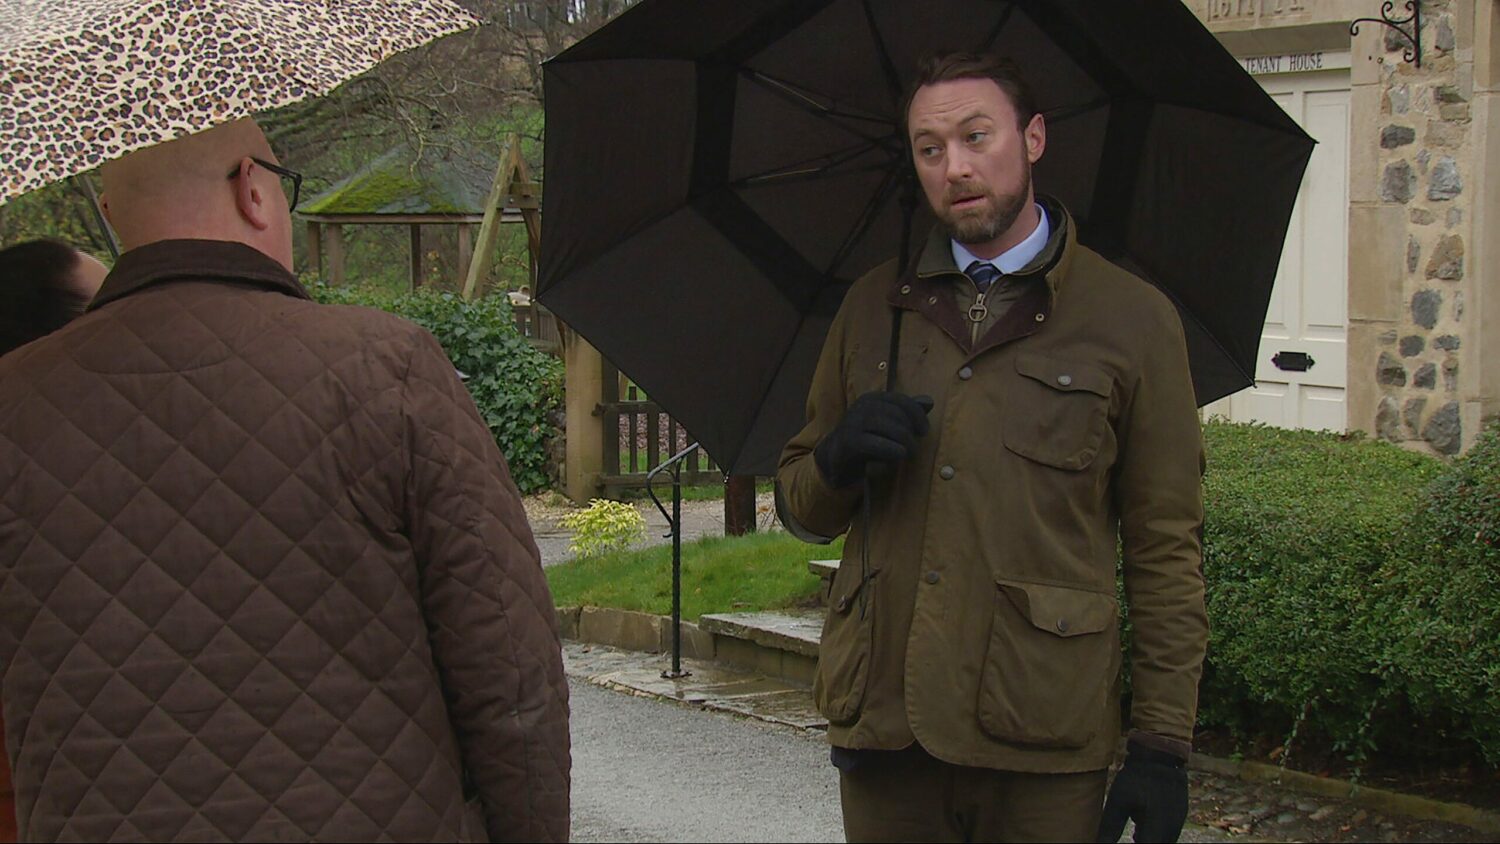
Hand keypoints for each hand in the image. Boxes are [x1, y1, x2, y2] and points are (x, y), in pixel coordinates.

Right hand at [813, 391, 932, 487]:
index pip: (901, 401)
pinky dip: (891, 449)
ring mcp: (853, 423)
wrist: (836, 458)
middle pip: (897, 414)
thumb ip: (907, 413)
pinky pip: (875, 443)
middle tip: (914, 447)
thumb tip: (929, 402)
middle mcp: (861, 407)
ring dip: (904, 441)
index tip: (923, 431)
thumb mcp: (887, 424)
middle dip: (910, 432)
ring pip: (888, 427)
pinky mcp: (849, 442)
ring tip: (908, 453)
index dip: (917, 415)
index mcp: (872, 398)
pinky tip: (899, 454)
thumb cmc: (866, 439)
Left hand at [1095, 742, 1188, 842]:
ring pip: (1162, 840)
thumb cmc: (1136, 779)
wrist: (1160, 755)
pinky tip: (1141, 822)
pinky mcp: (1181, 813)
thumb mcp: (1118, 803)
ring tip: (1133, 831)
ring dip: (1148, 838)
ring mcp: (1178, 821)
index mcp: (1157, 830)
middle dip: (1142, 842)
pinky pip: (1168, 831)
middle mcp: (1171, 830)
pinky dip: (1155, 831)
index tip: (1125, 840)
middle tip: (1129, 833)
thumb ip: (1110, 829)